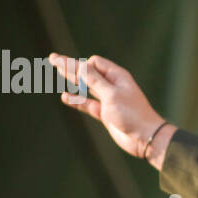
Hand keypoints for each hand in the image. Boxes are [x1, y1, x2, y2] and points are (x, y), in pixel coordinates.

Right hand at [49, 53, 174, 164]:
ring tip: (58, 70)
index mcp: (117, 76)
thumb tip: (81, 65)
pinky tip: (65, 97)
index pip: (95, 63)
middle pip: (88, 72)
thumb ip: (95, 81)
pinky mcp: (106, 113)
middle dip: (71, 66)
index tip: (77, 75)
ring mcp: (109, 99)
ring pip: (86, 87)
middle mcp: (113, 85)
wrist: (145, 138)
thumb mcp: (112, 95)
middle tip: (52, 58)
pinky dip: (76, 100)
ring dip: (73, 80)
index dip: (83, 66)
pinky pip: (88, 104)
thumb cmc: (132, 114)